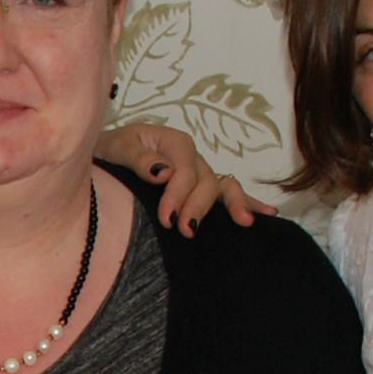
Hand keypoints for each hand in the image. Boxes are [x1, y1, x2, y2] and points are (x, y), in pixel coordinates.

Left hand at [98, 119, 274, 229]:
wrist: (105, 158)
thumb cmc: (110, 152)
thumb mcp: (116, 149)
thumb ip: (137, 159)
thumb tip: (164, 172)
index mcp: (173, 142)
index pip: (184, 169)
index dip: (178, 194)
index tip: (166, 219)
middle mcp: (191, 156)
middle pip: (205, 180)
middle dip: (198, 206)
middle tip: (185, 231)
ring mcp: (199, 172)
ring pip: (222, 187)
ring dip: (234, 204)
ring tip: (244, 222)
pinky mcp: (200, 188)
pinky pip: (227, 192)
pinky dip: (248, 201)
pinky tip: (268, 214)